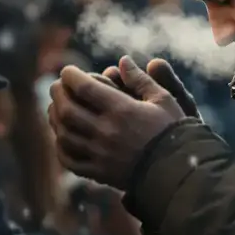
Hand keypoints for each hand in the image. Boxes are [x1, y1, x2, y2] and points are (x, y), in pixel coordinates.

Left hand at [48, 56, 185, 189]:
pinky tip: (63, 137)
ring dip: (55, 118)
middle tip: (57, 86)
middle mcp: (107, 132)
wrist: (180, 172)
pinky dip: (61, 147)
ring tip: (57, 108)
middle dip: (57, 94)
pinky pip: (70, 161)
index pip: (84, 87)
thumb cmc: (174, 132)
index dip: (70, 76)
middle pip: (67, 109)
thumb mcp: (163, 100)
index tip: (68, 71)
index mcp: (122, 111)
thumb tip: (122, 61)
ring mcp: (101, 155)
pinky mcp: (100, 173)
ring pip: (64, 134)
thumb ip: (141, 80)